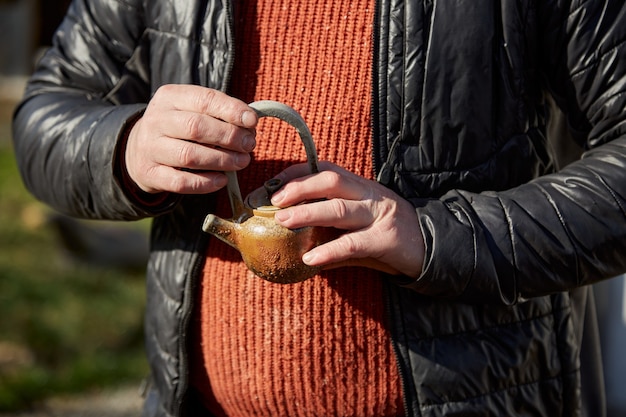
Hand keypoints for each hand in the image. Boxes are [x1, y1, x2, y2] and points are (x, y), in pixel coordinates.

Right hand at [125, 85, 257, 193]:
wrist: (138, 149)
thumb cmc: (178, 128)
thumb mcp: (192, 110)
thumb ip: (219, 113)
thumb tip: (250, 125)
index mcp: (170, 97)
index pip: (204, 99)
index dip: (231, 110)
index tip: (252, 122)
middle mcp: (156, 120)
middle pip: (196, 127)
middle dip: (229, 136)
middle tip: (249, 145)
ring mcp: (150, 148)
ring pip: (189, 155)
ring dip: (222, 160)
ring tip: (241, 162)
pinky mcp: (150, 173)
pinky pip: (181, 182)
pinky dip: (205, 183)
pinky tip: (222, 180)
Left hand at [269, 162, 423, 277]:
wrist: (434, 248)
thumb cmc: (390, 236)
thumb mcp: (361, 226)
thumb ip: (332, 232)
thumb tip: (297, 244)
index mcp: (361, 187)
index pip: (327, 169)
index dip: (299, 173)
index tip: (274, 184)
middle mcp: (369, 195)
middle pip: (331, 180)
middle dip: (299, 187)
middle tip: (274, 201)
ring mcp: (379, 215)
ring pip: (340, 208)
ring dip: (307, 213)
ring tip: (283, 222)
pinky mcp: (386, 240)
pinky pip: (353, 244)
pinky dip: (329, 250)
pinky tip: (310, 258)